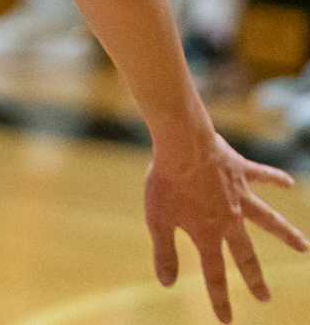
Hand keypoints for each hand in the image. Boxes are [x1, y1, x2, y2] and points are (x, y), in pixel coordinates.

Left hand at [145, 129, 307, 321]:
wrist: (182, 146)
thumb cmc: (166, 182)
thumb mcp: (157, 220)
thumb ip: (164, 253)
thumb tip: (167, 283)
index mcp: (207, 233)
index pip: (214, 274)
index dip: (219, 299)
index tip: (227, 322)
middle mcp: (230, 219)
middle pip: (245, 255)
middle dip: (255, 279)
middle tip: (266, 299)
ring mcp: (240, 196)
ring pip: (269, 220)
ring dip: (287, 234)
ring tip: (304, 247)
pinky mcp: (242, 171)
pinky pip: (264, 176)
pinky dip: (276, 179)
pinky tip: (289, 183)